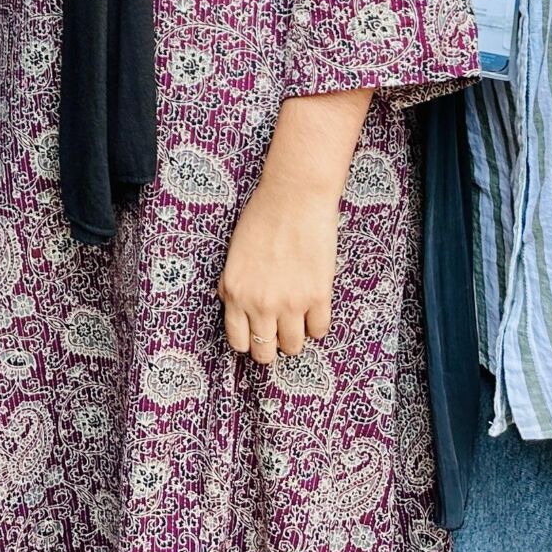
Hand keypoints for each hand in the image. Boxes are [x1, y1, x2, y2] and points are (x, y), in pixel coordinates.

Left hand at [218, 179, 340, 364]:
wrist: (294, 197)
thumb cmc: (261, 218)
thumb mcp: (234, 255)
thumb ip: (231, 285)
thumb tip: (232, 305)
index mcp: (235, 293)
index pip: (238, 341)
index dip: (248, 342)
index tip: (257, 336)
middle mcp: (260, 304)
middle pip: (265, 353)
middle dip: (270, 347)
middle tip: (278, 333)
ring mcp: (291, 303)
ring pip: (294, 347)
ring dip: (295, 337)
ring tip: (297, 319)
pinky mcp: (318, 296)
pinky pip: (319, 330)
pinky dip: (317, 325)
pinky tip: (314, 308)